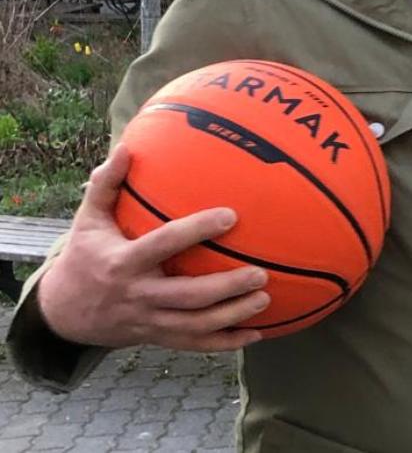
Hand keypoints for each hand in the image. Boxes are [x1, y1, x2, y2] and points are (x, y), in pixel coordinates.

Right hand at [37, 144, 268, 351]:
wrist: (64, 314)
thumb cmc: (85, 257)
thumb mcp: (88, 221)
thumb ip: (106, 185)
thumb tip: (126, 147)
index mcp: (123, 263)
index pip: (163, 244)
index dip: (196, 231)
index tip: (231, 216)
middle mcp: (138, 295)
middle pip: (187, 296)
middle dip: (226, 287)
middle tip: (261, 273)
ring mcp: (148, 320)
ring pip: (195, 326)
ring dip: (233, 316)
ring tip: (266, 299)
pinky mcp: (156, 338)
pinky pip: (194, 345)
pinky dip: (225, 342)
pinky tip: (256, 334)